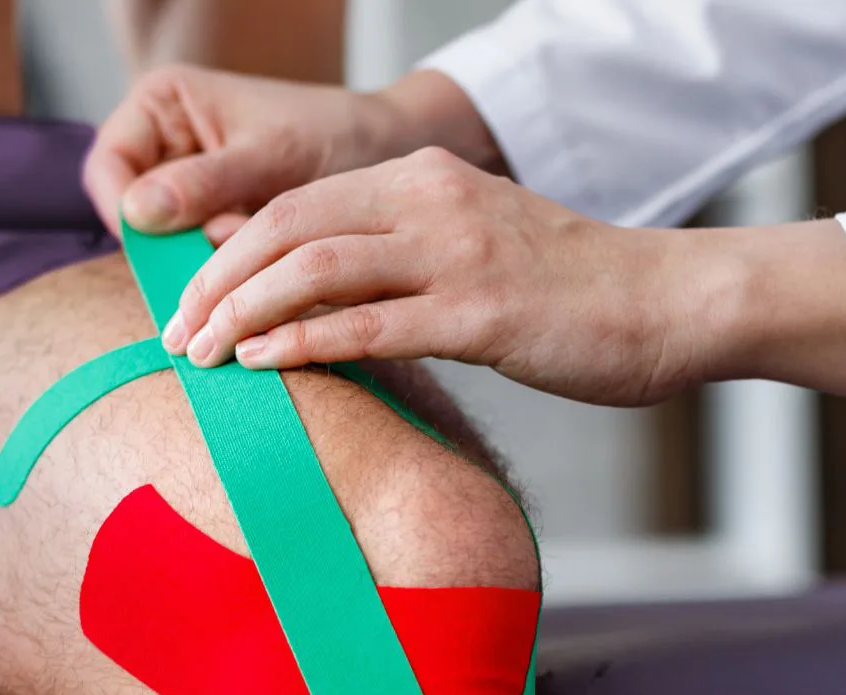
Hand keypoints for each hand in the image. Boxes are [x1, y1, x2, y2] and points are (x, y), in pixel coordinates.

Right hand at [83, 65, 503, 241]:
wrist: (384, 153)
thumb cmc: (332, 135)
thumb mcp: (269, 157)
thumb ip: (205, 182)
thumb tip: (138, 213)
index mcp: (162, 105)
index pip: (109, 170)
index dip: (129, 219)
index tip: (167, 254)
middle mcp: (166, 144)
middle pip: (134, 214)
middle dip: (173, 250)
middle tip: (221, 264)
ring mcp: (188, 187)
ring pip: (167, 244)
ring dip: (205, 266)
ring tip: (253, 257)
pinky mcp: (216, 222)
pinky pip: (201, 257)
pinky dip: (228, 272)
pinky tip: (265, 270)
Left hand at [166, 148, 693, 405]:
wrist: (669, 302)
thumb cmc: (570, 293)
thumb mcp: (475, 252)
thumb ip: (405, 263)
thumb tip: (330, 311)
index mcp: (424, 180)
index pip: (297, 204)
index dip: (230, 253)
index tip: (193, 302)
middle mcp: (431, 201)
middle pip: (288, 227)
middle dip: (217, 283)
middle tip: (176, 334)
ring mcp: (456, 253)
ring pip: (316, 269)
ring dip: (245, 314)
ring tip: (202, 354)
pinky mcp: (480, 312)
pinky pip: (368, 324)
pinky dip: (304, 343)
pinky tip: (263, 363)